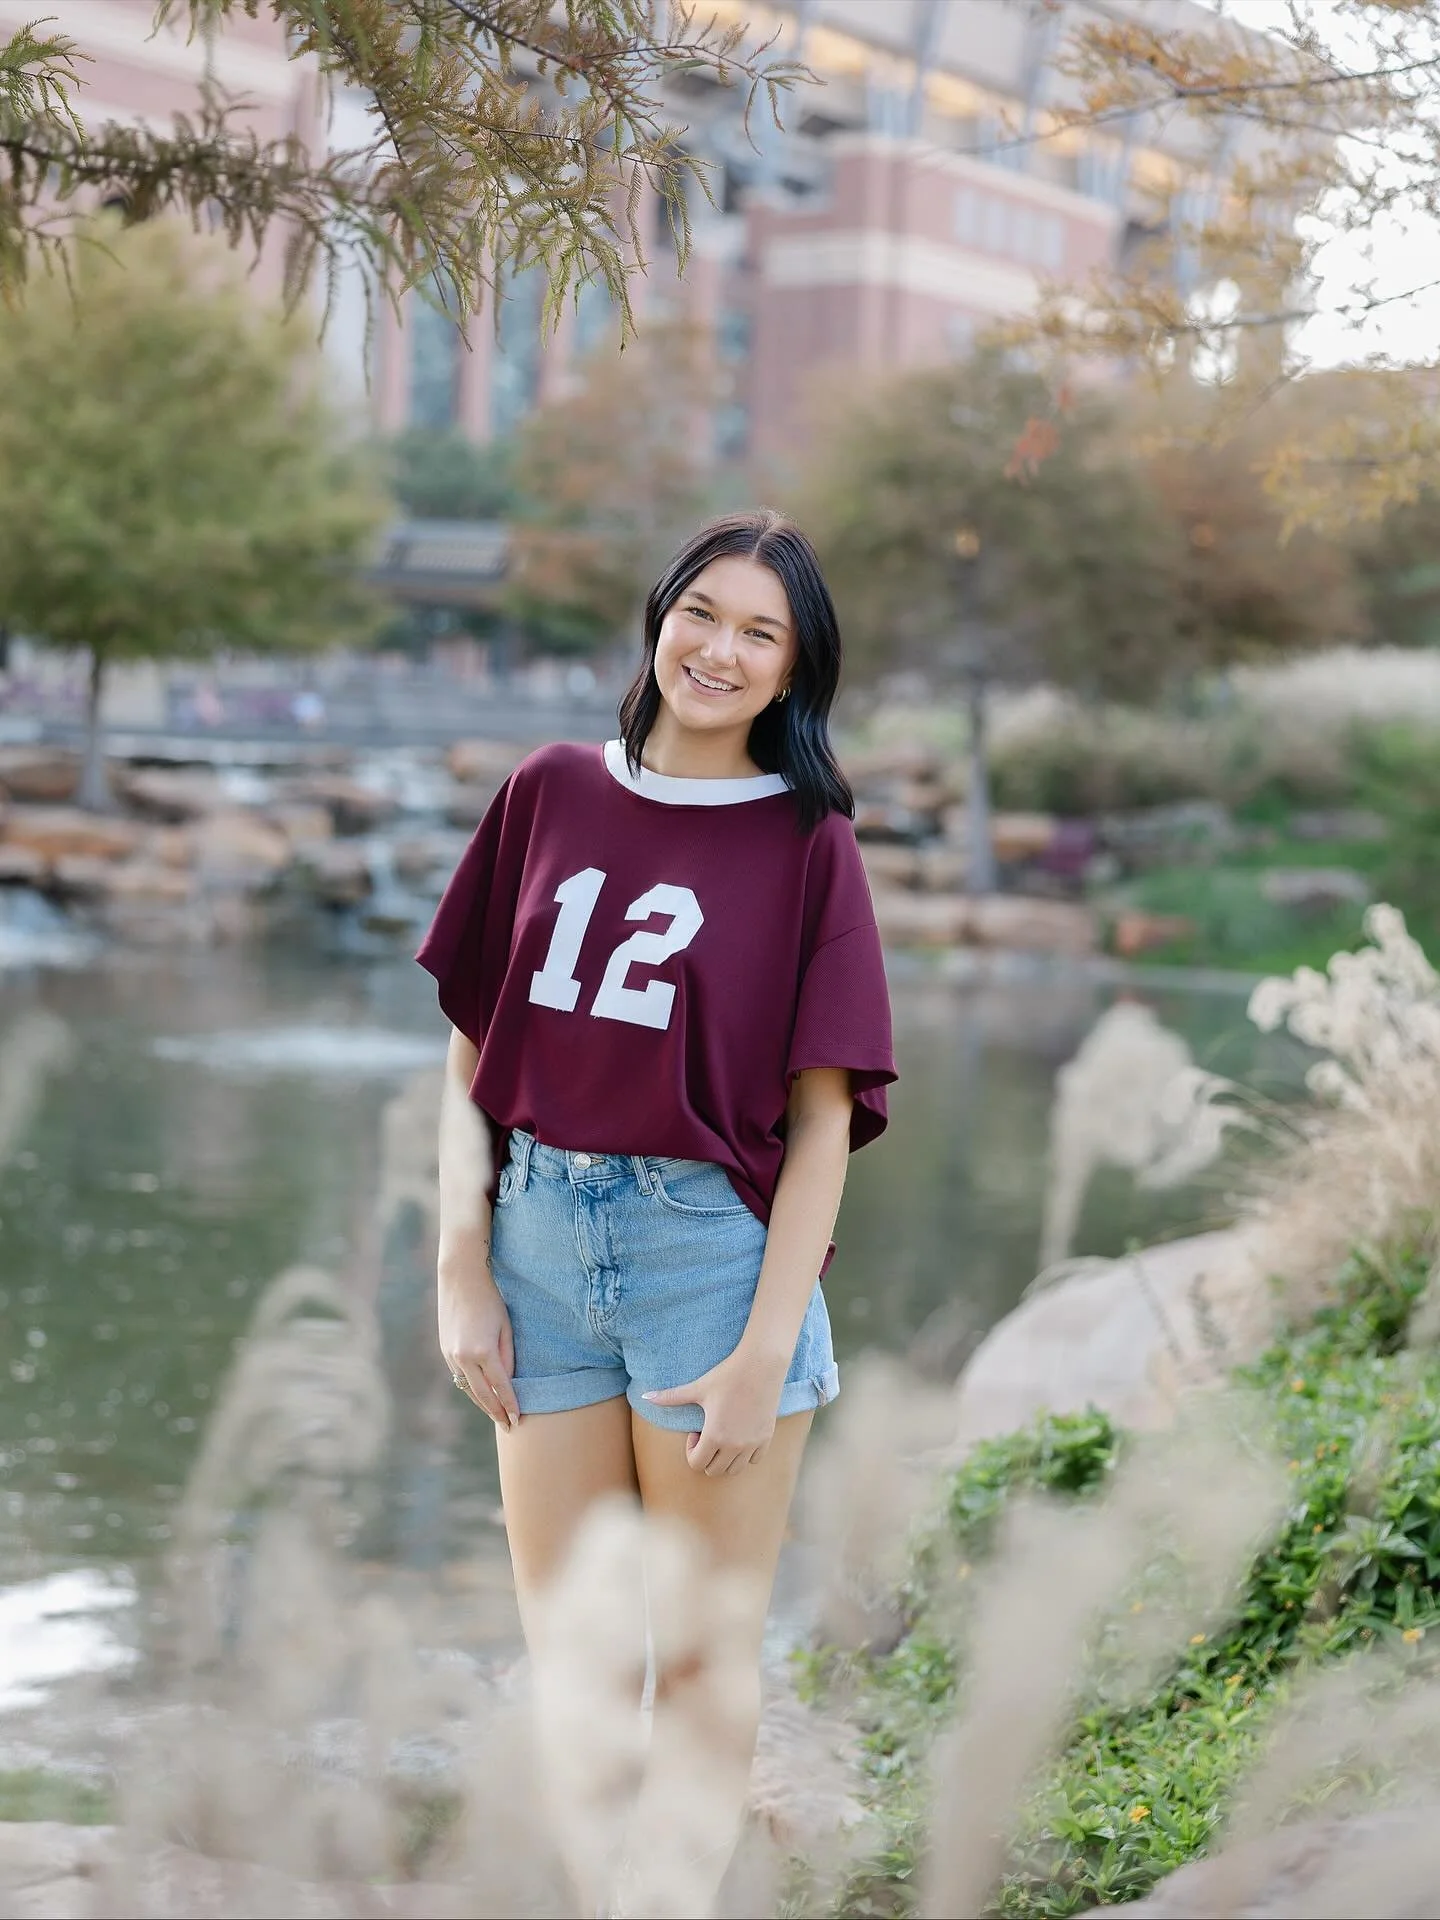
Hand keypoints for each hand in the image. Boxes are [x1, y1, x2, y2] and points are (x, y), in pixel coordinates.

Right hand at [438, 1260, 520, 1429]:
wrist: (460, 1278)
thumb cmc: (490, 1299)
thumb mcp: (506, 1327)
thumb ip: (508, 1356)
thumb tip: (509, 1381)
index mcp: (483, 1351)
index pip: (501, 1388)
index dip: (510, 1405)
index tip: (518, 1420)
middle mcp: (463, 1358)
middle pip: (482, 1395)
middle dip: (496, 1412)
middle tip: (508, 1426)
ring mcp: (450, 1355)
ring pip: (468, 1388)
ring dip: (482, 1403)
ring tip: (496, 1415)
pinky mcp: (445, 1350)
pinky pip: (460, 1376)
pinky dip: (471, 1387)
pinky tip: (481, 1392)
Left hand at [643, 1345, 786, 1475]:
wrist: (761, 1365)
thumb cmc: (727, 1375)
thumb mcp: (698, 1388)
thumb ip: (671, 1397)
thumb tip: (645, 1396)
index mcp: (715, 1435)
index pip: (697, 1464)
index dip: (691, 1450)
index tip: (695, 1431)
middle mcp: (734, 1445)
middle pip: (714, 1471)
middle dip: (707, 1456)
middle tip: (708, 1434)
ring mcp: (752, 1443)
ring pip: (734, 1469)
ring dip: (725, 1459)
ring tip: (724, 1436)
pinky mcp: (766, 1438)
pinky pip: (754, 1460)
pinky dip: (745, 1454)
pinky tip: (741, 1433)